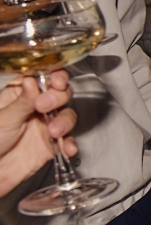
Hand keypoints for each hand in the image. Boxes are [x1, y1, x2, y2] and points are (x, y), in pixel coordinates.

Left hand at [0, 72, 73, 196]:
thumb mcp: (3, 119)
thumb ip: (22, 101)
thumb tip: (33, 81)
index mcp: (20, 95)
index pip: (43, 78)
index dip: (54, 76)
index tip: (57, 82)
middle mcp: (36, 107)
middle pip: (61, 93)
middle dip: (58, 97)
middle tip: (45, 106)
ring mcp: (46, 125)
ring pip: (68, 115)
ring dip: (65, 121)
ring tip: (53, 132)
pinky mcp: (53, 143)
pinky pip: (69, 140)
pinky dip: (70, 143)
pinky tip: (66, 148)